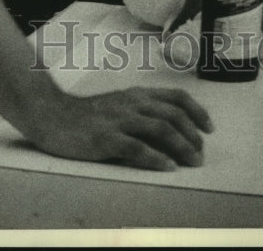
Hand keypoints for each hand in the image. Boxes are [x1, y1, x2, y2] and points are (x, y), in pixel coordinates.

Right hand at [31, 86, 213, 170]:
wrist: (53, 116)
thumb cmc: (87, 115)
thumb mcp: (119, 105)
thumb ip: (142, 112)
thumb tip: (171, 131)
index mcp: (137, 94)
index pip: (176, 97)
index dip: (196, 111)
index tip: (209, 128)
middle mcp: (132, 103)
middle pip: (172, 114)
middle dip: (192, 134)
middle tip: (201, 152)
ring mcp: (119, 120)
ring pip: (160, 129)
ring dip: (181, 146)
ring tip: (191, 161)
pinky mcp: (106, 139)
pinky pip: (137, 148)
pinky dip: (156, 158)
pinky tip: (167, 167)